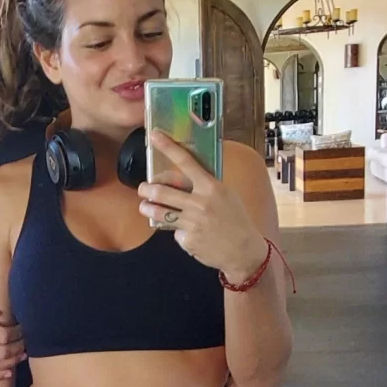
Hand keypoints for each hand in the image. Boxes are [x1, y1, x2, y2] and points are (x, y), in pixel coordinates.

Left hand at [140, 132, 266, 281]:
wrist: (244, 250)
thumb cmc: (236, 220)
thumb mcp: (226, 195)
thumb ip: (207, 186)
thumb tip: (186, 176)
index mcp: (211, 187)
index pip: (186, 162)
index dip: (168, 147)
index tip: (154, 135)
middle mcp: (200, 203)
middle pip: (162, 191)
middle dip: (147, 189)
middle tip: (143, 188)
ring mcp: (192, 222)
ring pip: (159, 212)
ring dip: (147, 208)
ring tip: (145, 206)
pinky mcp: (187, 240)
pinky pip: (174, 231)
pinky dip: (177, 231)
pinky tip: (187, 233)